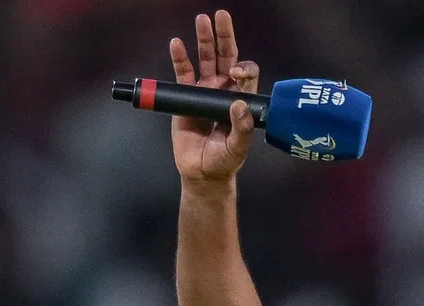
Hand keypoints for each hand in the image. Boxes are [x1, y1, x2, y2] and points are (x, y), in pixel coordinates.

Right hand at [170, 10, 259, 183]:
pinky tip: (177, 43)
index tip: (236, 73)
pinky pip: (183, 72)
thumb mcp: (238, 147)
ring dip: (204, 40)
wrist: (202, 172)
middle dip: (225, 36)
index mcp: (242, 98)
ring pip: (206, 59)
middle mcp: (225, 90)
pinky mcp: (186, 96)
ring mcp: (205, 90)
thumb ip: (242, 128)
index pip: (246, 73)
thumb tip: (239, 104)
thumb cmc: (225, 160)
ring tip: (202, 20)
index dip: (243, 68)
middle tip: (222, 16)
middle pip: (227, 57)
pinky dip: (179, 57)